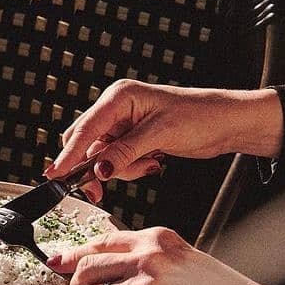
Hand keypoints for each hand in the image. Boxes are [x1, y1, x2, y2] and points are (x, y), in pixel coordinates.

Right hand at [47, 81, 282, 190]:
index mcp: (119, 97)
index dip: (69, 154)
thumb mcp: (159, 135)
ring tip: (149, 164)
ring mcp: (125, 123)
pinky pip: (117, 158)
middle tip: (99, 188)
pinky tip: (153, 162)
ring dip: (120, 168)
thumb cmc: (200, 115)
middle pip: (87, 142)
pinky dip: (130, 168)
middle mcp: (117, 108)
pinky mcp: (134, 137)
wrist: (228, 122)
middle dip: (94, 165)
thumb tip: (97, 169)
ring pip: (102, 155)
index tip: (56, 174)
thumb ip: (124, 152)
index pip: (85, 129)